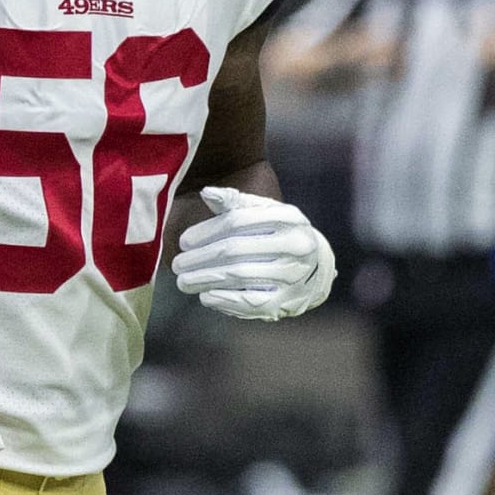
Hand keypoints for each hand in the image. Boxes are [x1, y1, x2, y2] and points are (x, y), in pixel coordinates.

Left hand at [172, 186, 334, 320]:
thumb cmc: (279, 235)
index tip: (184, 241)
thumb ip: (235, 202)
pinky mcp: (285, 302)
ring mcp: (292, 276)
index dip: (207, 231)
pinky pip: (248, 302)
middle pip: (235, 250)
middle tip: (178, 264)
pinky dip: (223, 300)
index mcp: (288, 217)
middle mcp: (295, 245)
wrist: (316, 269)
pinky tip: (205, 296)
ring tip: (183, 281)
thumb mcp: (265, 213)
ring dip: (205, 279)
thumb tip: (206, 193)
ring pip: (239, 275)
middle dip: (201, 258)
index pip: (238, 221)